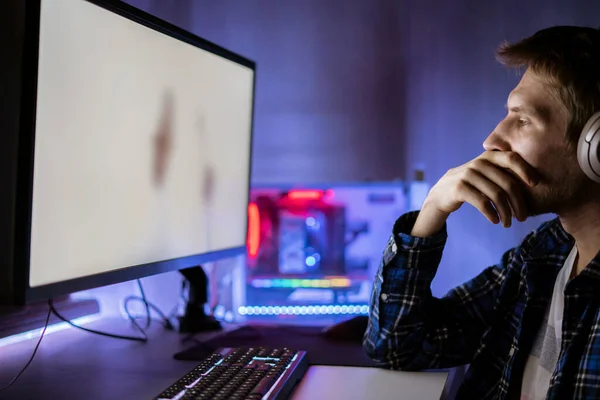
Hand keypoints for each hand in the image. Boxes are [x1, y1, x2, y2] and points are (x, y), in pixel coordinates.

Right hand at [411, 151, 538, 236]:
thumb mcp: (484, 174)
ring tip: (508, 223)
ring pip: (496, 195)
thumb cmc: (470, 186)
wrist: (441, 194)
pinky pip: (482, 203)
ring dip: (506, 213)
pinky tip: (495, 221)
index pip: (511, 158)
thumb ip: (502, 172)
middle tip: (522, 218)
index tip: (536, 185)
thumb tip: (535, 182)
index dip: (525, 170)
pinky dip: (492, 214)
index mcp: (488, 157)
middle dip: (518, 203)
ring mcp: (467, 175)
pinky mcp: (459, 188)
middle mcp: (478, 163)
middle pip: (508, 183)